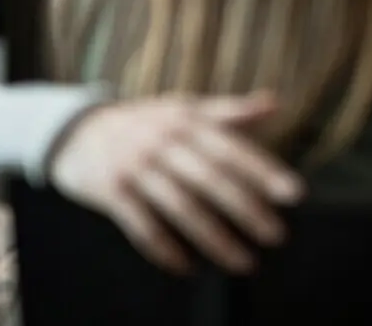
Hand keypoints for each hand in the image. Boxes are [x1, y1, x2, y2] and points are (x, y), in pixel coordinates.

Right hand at [48, 91, 304, 274]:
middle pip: (212, 179)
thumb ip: (230, 112)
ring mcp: (136, 166)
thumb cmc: (146, 121)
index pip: (233, 148)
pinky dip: (166, 249)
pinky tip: (189, 268)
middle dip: (247, 209)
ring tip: (244, 262)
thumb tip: (275, 104)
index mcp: (187, 120)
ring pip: (182, 208)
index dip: (265, 171)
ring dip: (216, 238)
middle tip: (276, 235)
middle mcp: (163, 141)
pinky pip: (143, 227)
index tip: (295, 194)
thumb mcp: (184, 108)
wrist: (77, 129)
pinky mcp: (112, 192)